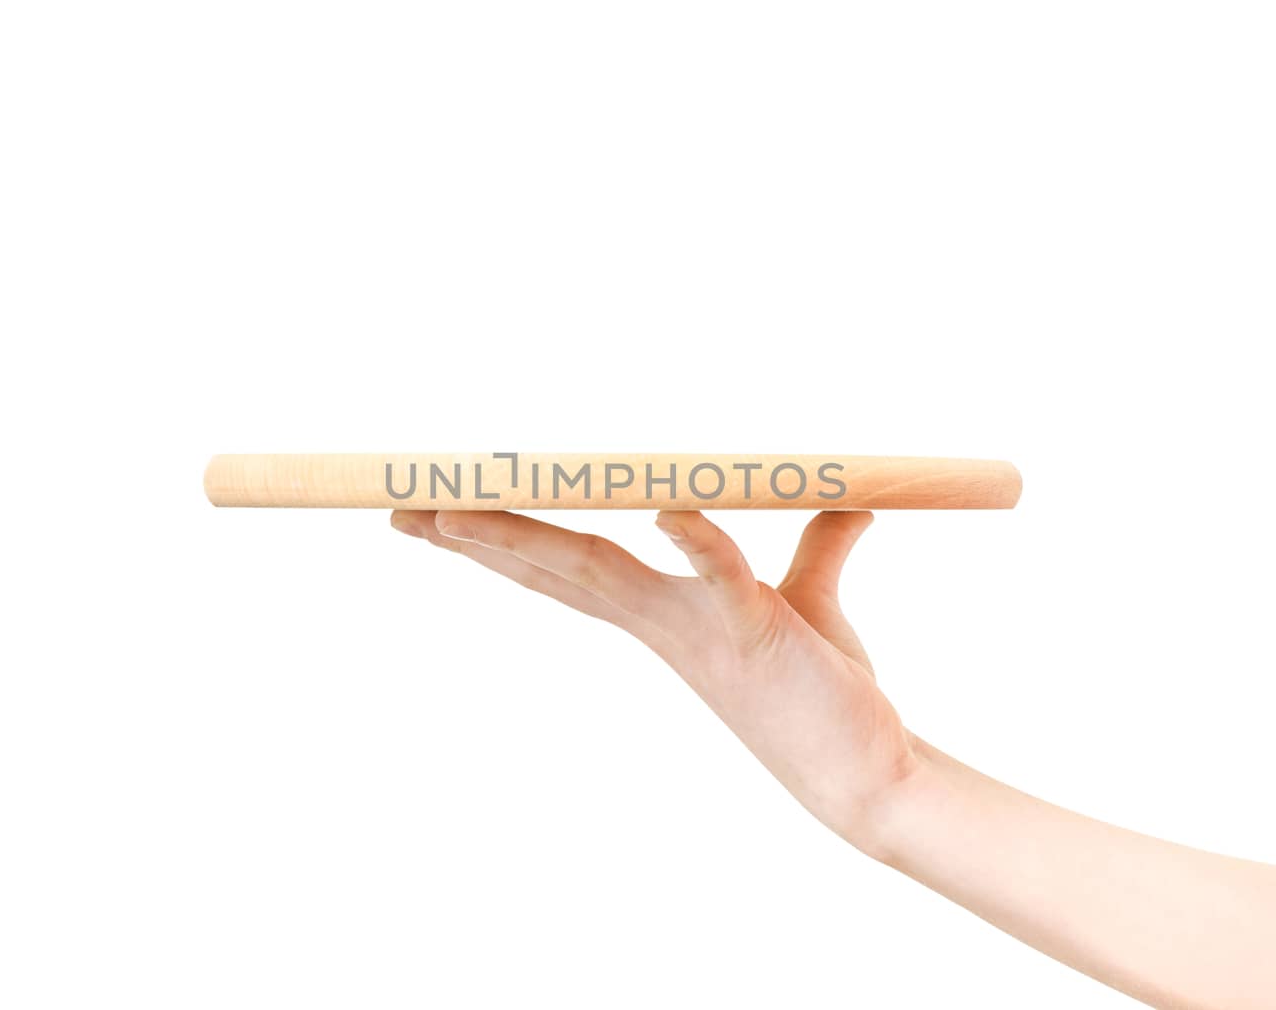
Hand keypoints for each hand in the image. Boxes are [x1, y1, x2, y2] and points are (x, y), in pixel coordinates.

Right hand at [389, 508, 919, 856]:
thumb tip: (849, 500)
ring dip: (529, 540)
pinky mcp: (757, 633)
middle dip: (478, 538)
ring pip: (600, 572)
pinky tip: (668, 508)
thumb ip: (818, 546)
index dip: (506, 538)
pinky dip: (696, 540)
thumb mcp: (813, 601)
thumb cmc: (828, 693)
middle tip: (405, 510)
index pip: (569, 565)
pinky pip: (721, 577)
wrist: (871, 775)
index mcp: (662, 611)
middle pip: (555, 567)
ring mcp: (700, 630)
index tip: (441, 512)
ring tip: (458, 514)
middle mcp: (663, 621)